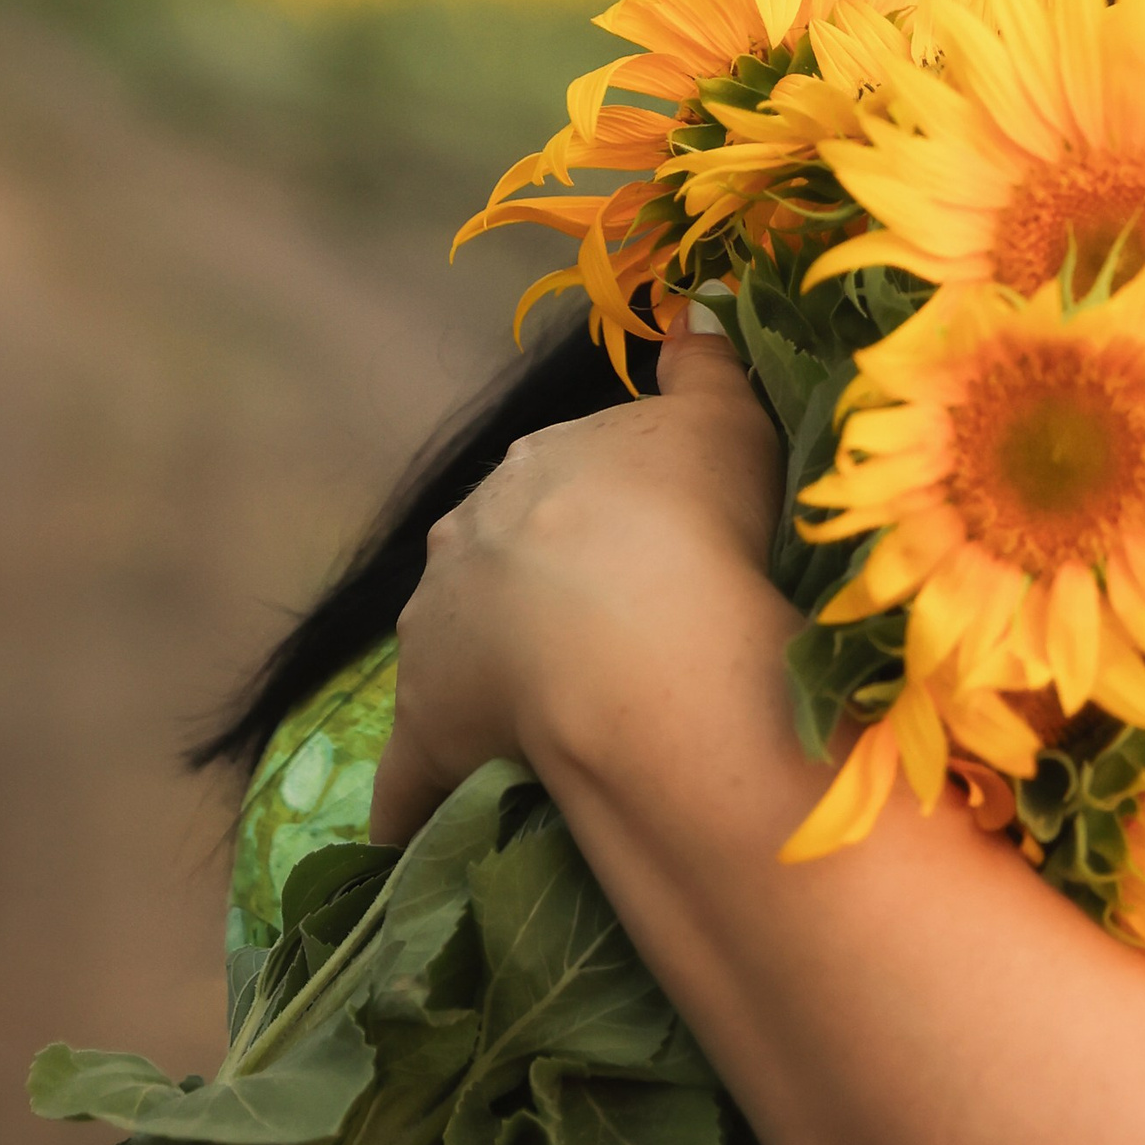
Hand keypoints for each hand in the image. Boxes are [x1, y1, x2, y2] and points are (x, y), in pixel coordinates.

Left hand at [370, 329, 782, 846]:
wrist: (644, 629)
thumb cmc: (699, 519)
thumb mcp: (726, 419)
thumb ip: (705, 362)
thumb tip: (690, 306)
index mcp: (537, 466)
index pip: (566, 488)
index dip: (614, 524)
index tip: (660, 562)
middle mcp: (468, 535)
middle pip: (499, 563)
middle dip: (539, 595)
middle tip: (617, 648)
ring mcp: (439, 632)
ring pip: (455, 654)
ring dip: (486, 684)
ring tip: (551, 731)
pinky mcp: (429, 730)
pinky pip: (418, 777)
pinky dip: (420, 803)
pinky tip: (430, 839)